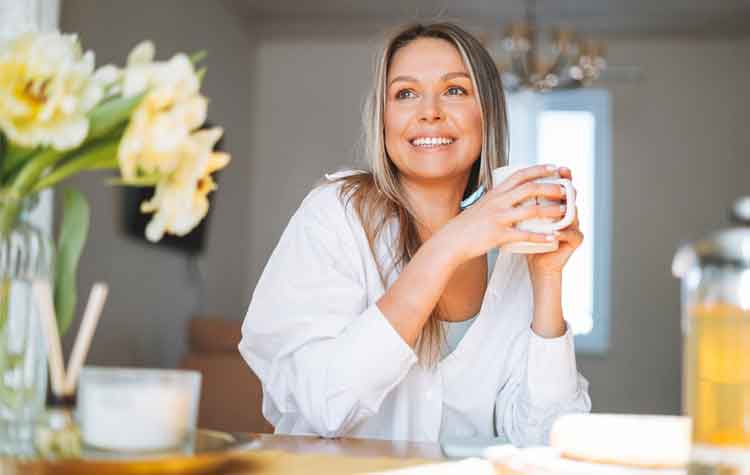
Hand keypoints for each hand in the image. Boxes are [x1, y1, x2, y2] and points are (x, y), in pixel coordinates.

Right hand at [438, 164, 568, 264]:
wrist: (450, 242)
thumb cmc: (466, 226)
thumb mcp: (481, 206)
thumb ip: (495, 200)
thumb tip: (508, 195)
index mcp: (495, 193)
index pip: (520, 175)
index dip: (539, 169)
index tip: (555, 167)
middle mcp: (498, 202)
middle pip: (530, 189)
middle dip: (552, 188)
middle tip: (567, 191)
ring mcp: (498, 218)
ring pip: (532, 210)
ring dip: (552, 211)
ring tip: (566, 213)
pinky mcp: (498, 235)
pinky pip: (524, 235)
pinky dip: (541, 237)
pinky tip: (553, 238)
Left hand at [526, 167, 583, 278]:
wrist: (535, 263)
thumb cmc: (527, 239)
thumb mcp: (522, 216)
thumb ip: (521, 200)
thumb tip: (507, 179)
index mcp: (556, 203)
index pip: (561, 186)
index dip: (561, 176)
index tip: (554, 167)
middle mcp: (568, 212)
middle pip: (571, 196)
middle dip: (567, 188)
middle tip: (562, 181)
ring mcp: (573, 225)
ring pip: (573, 214)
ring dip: (566, 209)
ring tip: (559, 206)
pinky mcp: (574, 241)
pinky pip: (572, 235)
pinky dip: (562, 233)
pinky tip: (554, 232)